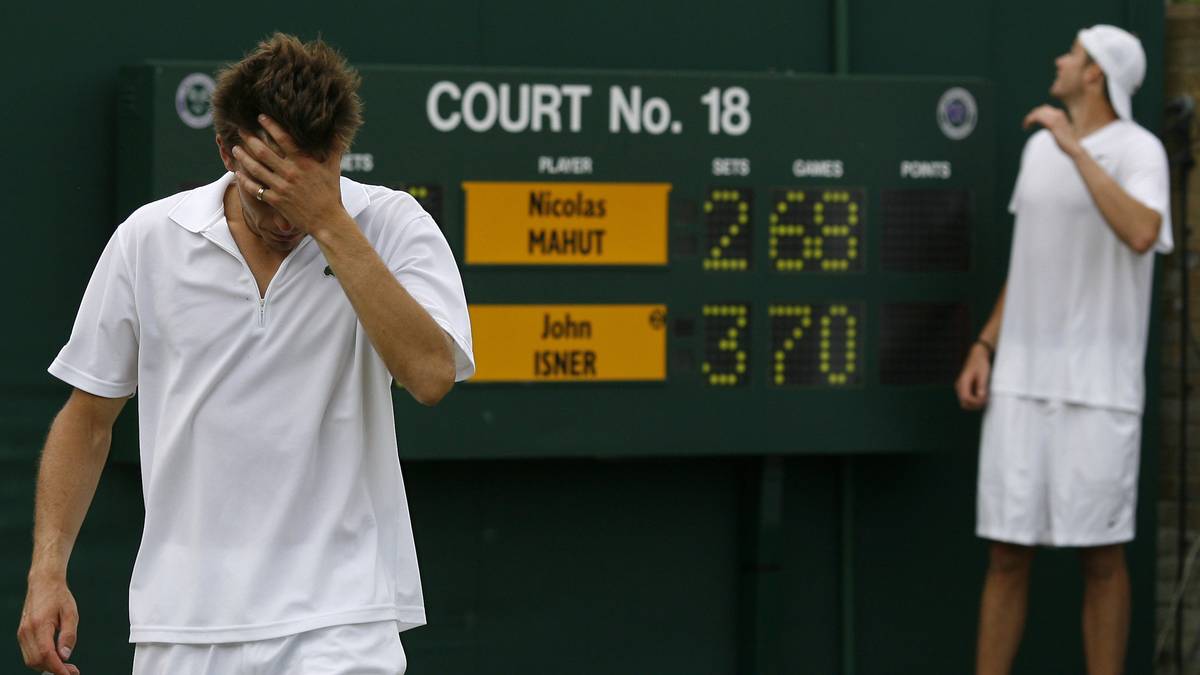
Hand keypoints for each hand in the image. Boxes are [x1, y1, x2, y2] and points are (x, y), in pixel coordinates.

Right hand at [17, 575, 79, 674]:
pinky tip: (54, 659)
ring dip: (46, 666)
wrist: (43, 583)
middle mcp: (27, 631)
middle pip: (36, 661)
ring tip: (65, 667)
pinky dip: (41, 660)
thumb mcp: (71, 613)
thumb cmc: (59, 596)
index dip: (57, 668)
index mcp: (40, 625)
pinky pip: (29, 653)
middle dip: (53, 670)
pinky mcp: (22, 634)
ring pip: (30, 660)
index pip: (46, 654)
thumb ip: (69, 635)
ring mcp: (22, 633)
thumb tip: (65, 656)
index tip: (69, 674)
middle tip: (71, 671)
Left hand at [231, 115, 345, 235]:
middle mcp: (290, 172)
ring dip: (243, 157)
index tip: (260, 117)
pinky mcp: (276, 201)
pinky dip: (245, 180)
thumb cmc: (331, 193)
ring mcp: (281, 187)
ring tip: (235, 148)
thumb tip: (342, 130)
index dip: (270, 126)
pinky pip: (256, 189)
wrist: (327, 220)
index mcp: (303, 162)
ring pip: (256, 168)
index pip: (283, 139)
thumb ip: (334, 147)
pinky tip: (238, 173)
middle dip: (250, 139)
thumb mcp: (333, 168)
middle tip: (241, 130)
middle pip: (264, 151)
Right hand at [955, 343, 991, 410]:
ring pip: (965, 402)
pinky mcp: (964, 388)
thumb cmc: (980, 364)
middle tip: (985, 400)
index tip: (985, 399)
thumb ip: (981, 386)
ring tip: (984, 398)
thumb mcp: (983, 374)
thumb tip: (981, 397)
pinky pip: (967, 398)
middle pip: (964, 403)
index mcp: (963, 382)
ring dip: (974, 404)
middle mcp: (959, 386)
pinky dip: (974, 400)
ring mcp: (960, 387)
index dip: (976, 402)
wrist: (977, 356)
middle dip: (975, 405)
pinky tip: (982, 396)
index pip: (966, 398)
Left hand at [1022, 105, 1081, 157]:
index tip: (1030, 122)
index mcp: (1060, 114)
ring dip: (1028, 118)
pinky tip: (1026, 127)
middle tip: (1026, 125)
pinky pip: (1037, 117)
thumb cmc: (1066, 142)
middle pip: (1040, 109)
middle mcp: (1058, 114)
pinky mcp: (1052, 124)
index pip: (1044, 108)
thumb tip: (1046, 125)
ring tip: (1025, 126)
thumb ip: (1052, 126)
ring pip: (1037, 112)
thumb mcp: (1058, 131)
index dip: (1035, 114)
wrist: (1073, 148)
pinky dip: (1029, 121)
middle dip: (1031, 115)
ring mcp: (1056, 118)